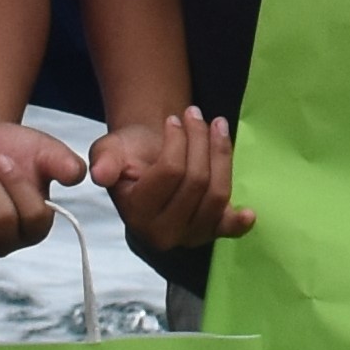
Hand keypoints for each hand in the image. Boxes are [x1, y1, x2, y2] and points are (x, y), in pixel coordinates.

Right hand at [91, 107, 249, 252]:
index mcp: (136, 214)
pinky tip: (248, 213)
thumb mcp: (109, 150)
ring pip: (217, 194)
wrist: (148, 161)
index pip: (171, 173)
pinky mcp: (210, 233)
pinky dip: (239, 222)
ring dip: (221, 154)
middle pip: (197, 183)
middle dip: (200, 140)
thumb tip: (100, 173)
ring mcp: (189, 236)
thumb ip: (104, 160)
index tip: (174, 119)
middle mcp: (163, 233)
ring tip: (217, 125)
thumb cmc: (130, 154)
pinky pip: (228, 229)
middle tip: (195, 114)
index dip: (177, 141)